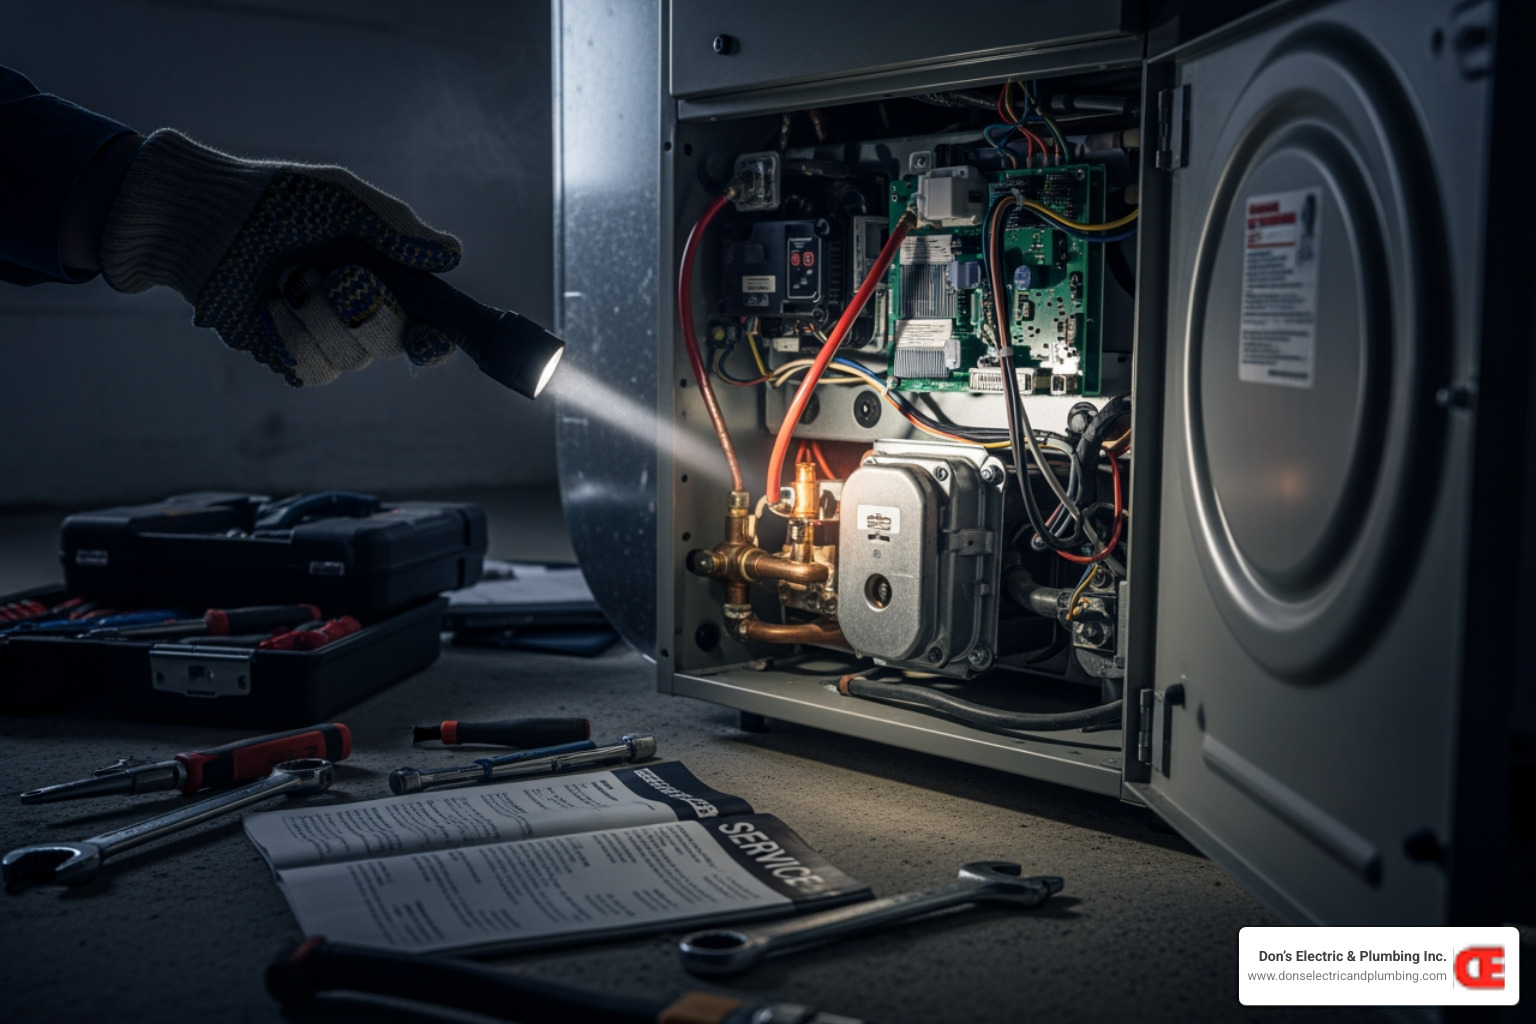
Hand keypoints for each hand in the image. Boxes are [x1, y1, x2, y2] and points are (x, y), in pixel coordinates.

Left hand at [100, 130, 461, 385]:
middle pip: (392, 343)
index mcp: (386, 276)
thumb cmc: (274, 198)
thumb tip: (451, 256)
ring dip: (317, 318)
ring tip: (288, 281)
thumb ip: (396, 227)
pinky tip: (269, 307)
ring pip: (348, 358)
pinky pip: (307, 369)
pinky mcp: (285, 354)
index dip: (437, 339)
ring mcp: (323, 337)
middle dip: (367, 313)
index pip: (430, 322)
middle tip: (337, 276)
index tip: (428, 339)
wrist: (202, 217)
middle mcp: (360, 313)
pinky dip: (288, 337)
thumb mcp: (341, 199)